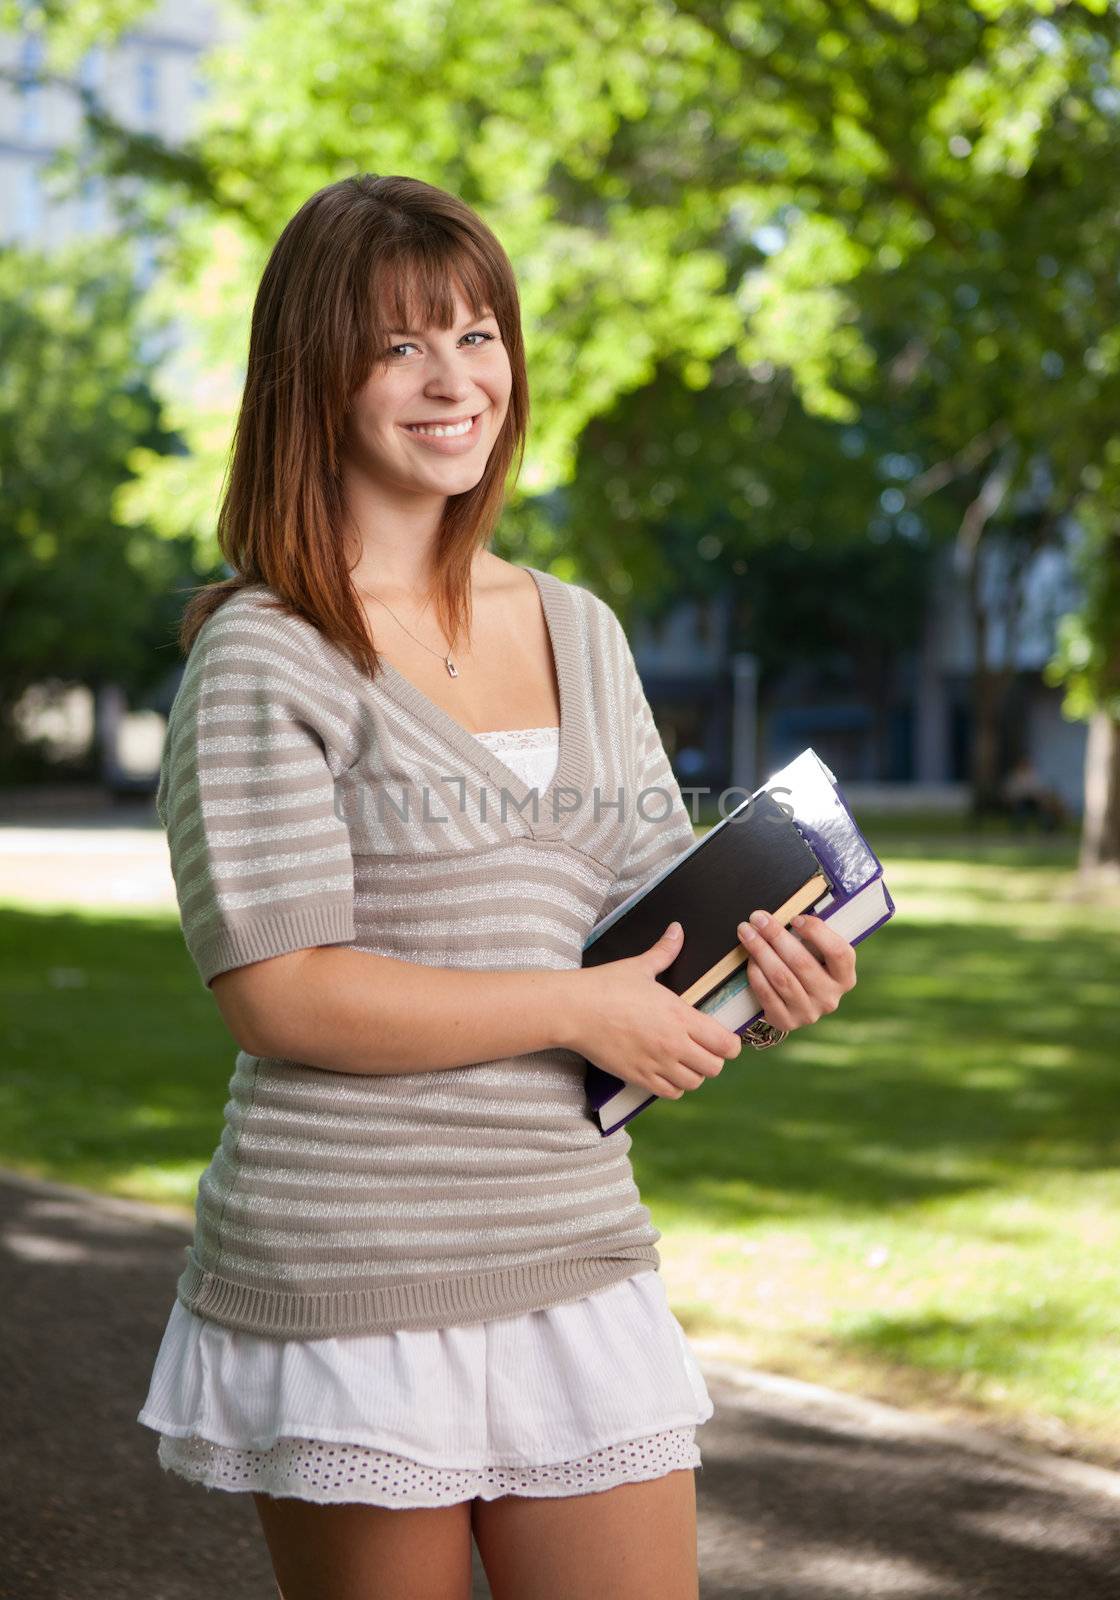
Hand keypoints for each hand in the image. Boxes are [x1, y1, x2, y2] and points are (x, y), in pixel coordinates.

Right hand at [567, 923, 743, 1099]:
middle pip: (714, 1067)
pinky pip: (670, 1093)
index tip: (722, 1038)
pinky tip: (666, 1071)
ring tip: (684, 1061)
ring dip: (693, 1073)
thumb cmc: (605, 986)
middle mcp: (673, 1044)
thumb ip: (665, 951)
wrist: (573, 1010)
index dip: (729, 1043)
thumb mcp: (639, 966)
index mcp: (680, 1016)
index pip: (725, 1044)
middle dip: (713, 1059)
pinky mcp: (638, 1077)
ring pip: (694, 1083)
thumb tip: (677, 930)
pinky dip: (673, 1086)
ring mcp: (656, 1063)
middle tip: (703, 1048)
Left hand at [736, 910, 856, 1032]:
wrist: (792, 1005)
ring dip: (761, 951)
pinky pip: (767, 994)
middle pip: (802, 962)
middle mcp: (830, 997)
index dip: (818, 933)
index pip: (839, 952)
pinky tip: (749, 958)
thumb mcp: (816, 954)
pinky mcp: (786, 1021)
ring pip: (782, 977)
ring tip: (746, 932)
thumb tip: (786, 912)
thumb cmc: (804, 967)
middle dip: (776, 936)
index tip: (795, 918)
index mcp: (844, 977)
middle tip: (757, 918)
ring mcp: (809, 1012)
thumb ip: (810, 936)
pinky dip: (756, 973)